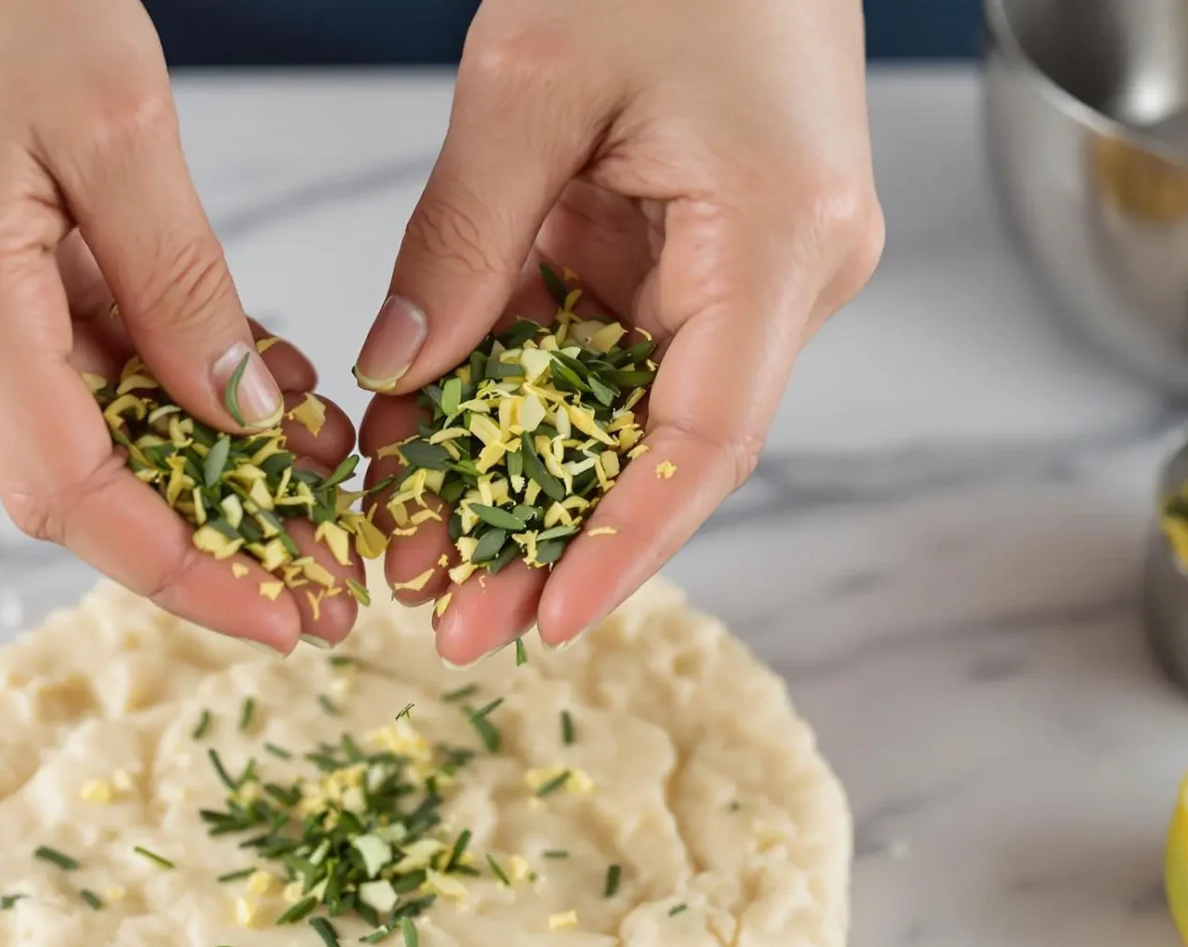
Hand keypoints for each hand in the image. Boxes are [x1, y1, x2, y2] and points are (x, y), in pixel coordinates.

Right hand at [0, 0, 360, 651]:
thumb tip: (245, 420)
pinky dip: (149, 379)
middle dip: (212, 528)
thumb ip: (185, 289)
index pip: (77, 500)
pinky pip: (51, 359)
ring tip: (314, 460)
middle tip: (333, 560)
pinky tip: (244, 375)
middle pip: (78, 480)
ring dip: (192, 451)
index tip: (288, 621)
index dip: (189, 576)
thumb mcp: (116, 124)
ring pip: (73, 423)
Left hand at [353, 0, 883, 663]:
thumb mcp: (528, 82)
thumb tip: (400, 381)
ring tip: (422, 559)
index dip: (624, 543)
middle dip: (552, 542)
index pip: (705, 439)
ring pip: (629, 410)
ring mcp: (753, 264)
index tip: (547, 621)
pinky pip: (610, 346)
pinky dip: (526, 397)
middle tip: (446, 623)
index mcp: (778, 238)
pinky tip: (440, 457)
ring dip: (526, 483)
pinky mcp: (706, 245)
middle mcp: (787, 273)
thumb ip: (463, 241)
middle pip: (666, 449)